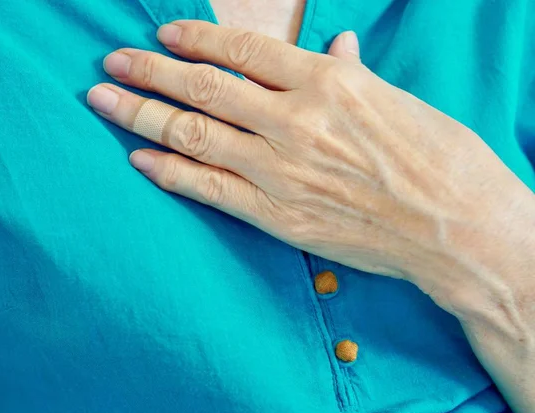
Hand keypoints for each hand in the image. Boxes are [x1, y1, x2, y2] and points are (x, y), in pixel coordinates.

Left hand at [87, 20, 532, 313]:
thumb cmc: (438, 159)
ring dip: (141, 115)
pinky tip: (138, 157)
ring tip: (103, 101)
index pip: (241, 51)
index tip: (161, 36)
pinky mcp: (278, 217)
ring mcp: (282, 172)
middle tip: (110, 63)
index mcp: (328, 81)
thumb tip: (334, 45)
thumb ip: (350, 73)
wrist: (455, 229)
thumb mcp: (396, 99)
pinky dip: (168, 171)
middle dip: (148, 73)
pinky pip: (208, 188)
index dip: (193, 40)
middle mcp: (297, 121)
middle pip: (203, 89)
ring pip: (195, 135)